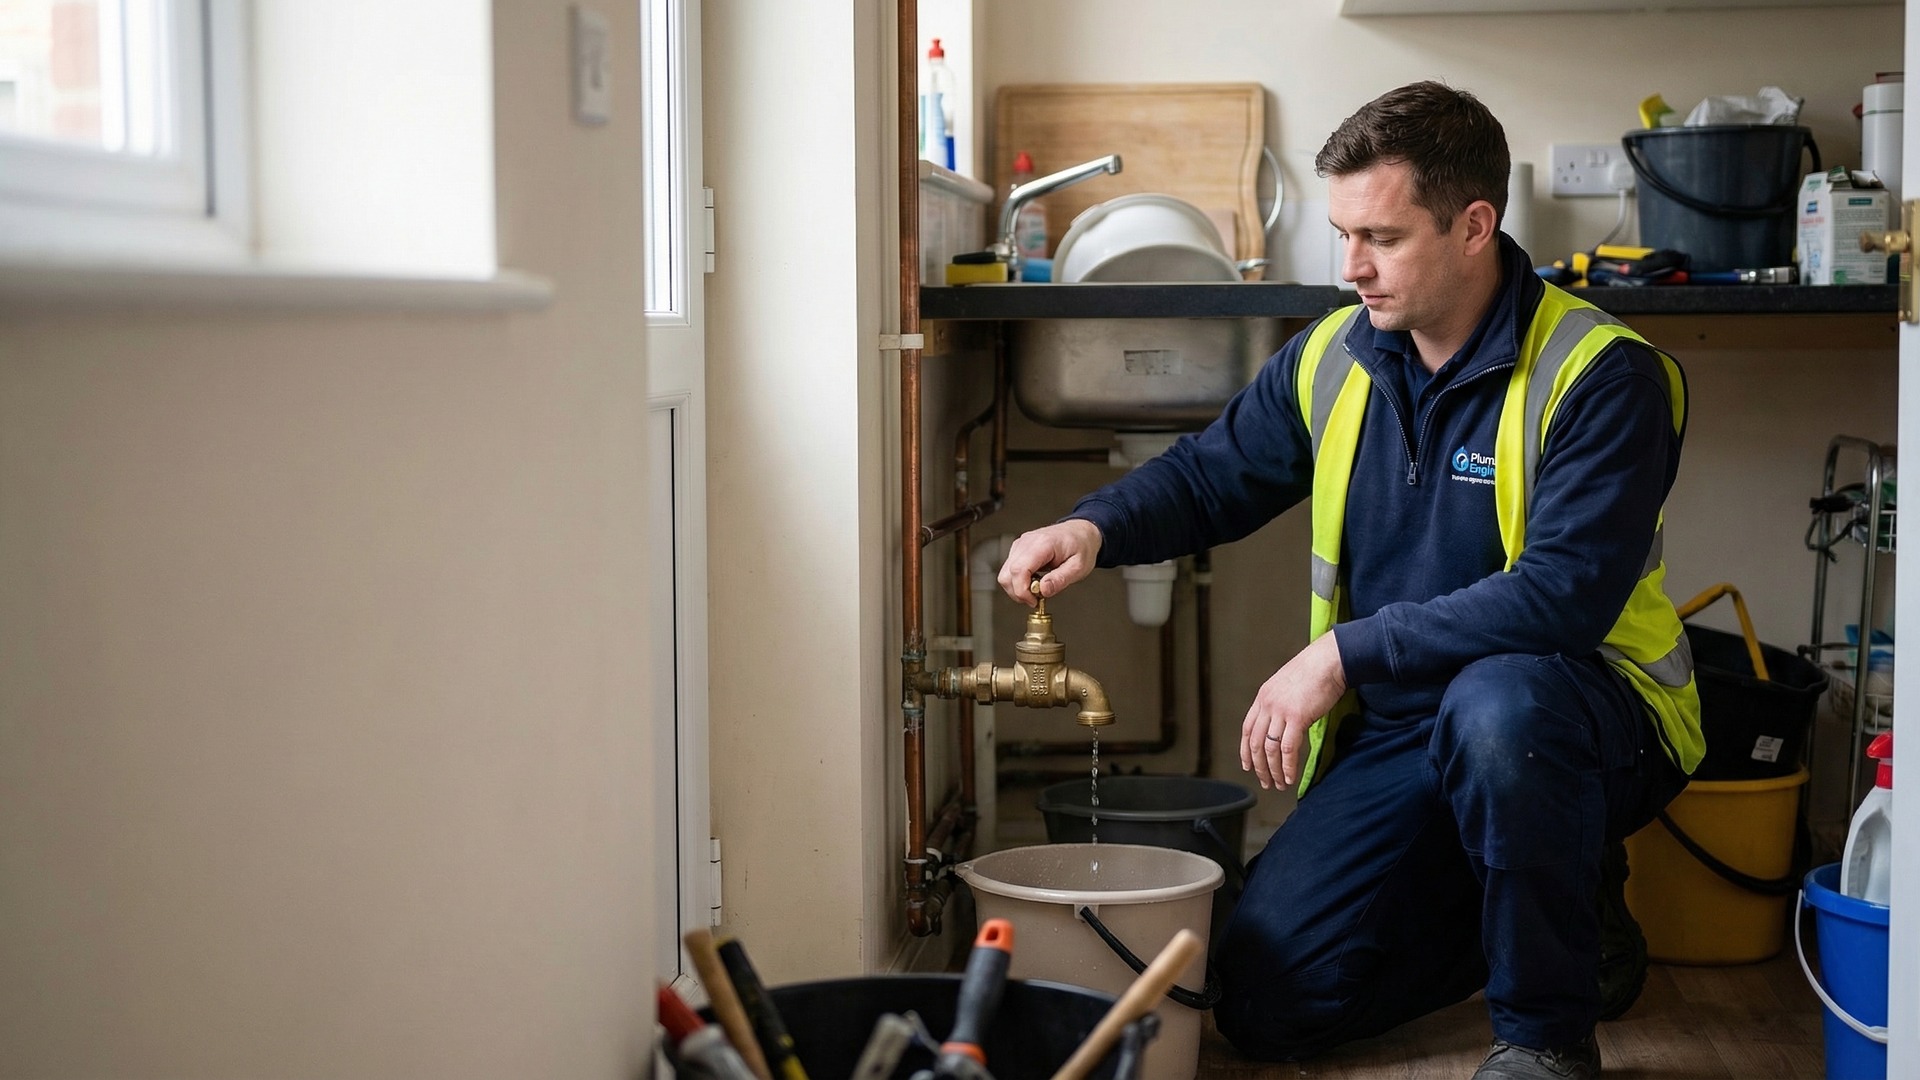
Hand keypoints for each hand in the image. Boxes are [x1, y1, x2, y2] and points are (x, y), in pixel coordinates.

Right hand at [997, 520, 1102, 606]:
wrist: (1080, 532)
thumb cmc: (1081, 546)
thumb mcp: (1079, 567)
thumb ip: (1060, 579)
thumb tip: (1043, 591)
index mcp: (1042, 544)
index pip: (1019, 570)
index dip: (1022, 590)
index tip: (1034, 601)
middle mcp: (1027, 542)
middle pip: (1007, 574)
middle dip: (1018, 593)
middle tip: (1036, 600)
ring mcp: (1020, 545)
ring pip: (1005, 574)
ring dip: (1017, 588)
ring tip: (1037, 590)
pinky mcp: (1018, 549)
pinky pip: (1010, 570)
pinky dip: (1018, 582)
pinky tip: (1034, 582)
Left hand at [1240, 632, 1346, 789]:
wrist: (1328, 661)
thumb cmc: (1314, 671)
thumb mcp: (1287, 685)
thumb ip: (1280, 704)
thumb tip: (1282, 723)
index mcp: (1263, 697)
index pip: (1247, 729)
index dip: (1246, 751)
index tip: (1248, 766)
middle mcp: (1267, 705)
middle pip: (1256, 743)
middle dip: (1259, 767)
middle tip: (1265, 782)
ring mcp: (1280, 711)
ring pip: (1270, 749)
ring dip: (1274, 771)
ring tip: (1280, 784)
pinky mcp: (1297, 717)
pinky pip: (1287, 748)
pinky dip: (1288, 766)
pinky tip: (1291, 777)